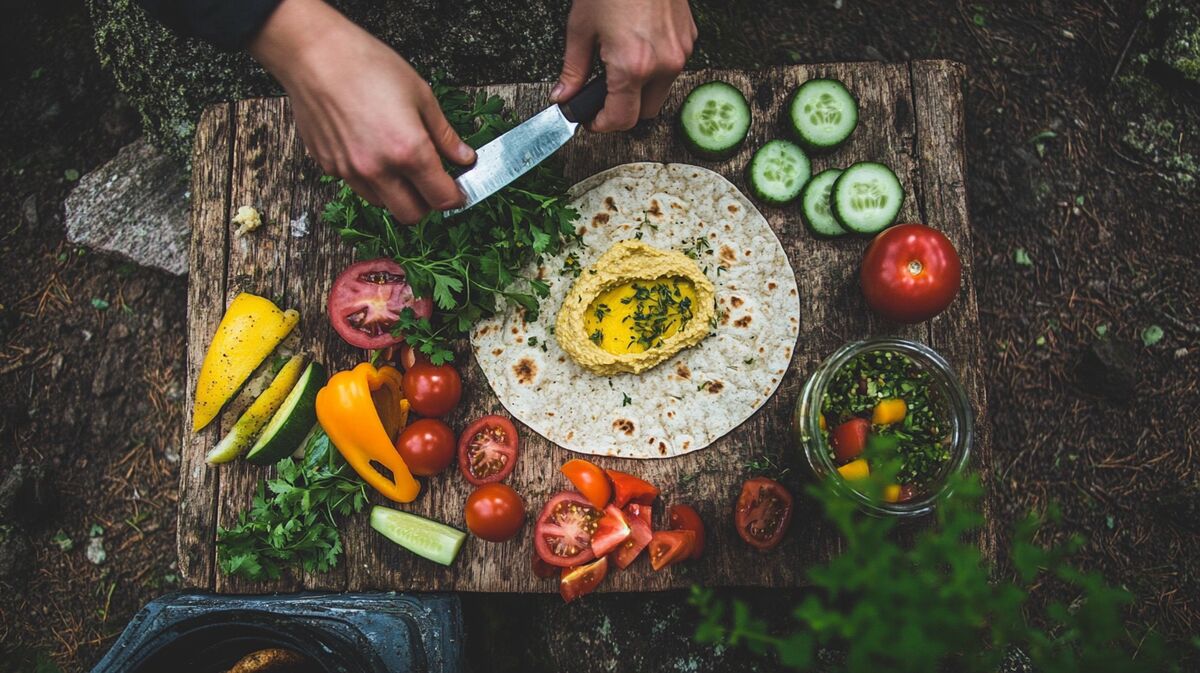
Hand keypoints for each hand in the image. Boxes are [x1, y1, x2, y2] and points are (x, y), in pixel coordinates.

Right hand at [249, 0, 474, 222]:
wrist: (315, 54)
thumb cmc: (366, 65)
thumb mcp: (420, 94)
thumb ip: (444, 134)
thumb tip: (464, 157)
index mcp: (408, 150)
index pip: (441, 197)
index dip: (456, 197)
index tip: (459, 190)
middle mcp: (378, 169)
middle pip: (412, 214)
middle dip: (427, 204)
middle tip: (433, 182)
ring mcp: (351, 171)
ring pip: (383, 204)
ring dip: (398, 194)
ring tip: (401, 163)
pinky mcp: (329, 166)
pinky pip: (358, 186)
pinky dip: (372, 179)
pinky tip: (373, 150)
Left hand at [552, 0, 696, 131]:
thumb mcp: (581, 28)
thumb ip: (573, 70)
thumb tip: (563, 95)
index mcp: (632, 65)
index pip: (621, 119)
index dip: (601, 125)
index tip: (590, 120)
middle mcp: (662, 64)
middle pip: (644, 113)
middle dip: (622, 110)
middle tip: (601, 96)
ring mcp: (680, 52)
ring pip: (660, 92)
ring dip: (640, 90)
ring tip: (618, 67)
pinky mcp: (689, 38)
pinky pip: (671, 67)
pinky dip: (655, 68)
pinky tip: (637, 48)